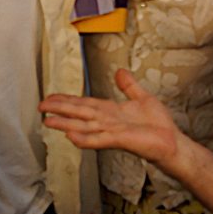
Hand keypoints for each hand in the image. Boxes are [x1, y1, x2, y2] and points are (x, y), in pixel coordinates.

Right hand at [41, 68, 179, 164]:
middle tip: (40, 106)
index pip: (84, 104)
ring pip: (84, 126)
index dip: (67, 100)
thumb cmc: (158, 125)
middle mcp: (108, 121)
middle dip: (60, 109)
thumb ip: (129, 86)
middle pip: (79, 113)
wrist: (171, 142)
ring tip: (48, 121)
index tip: (50, 97)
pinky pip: (100, 139)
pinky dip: (85, 138)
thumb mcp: (143, 98)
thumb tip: (119, 71)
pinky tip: (70, 136)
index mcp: (111, 111)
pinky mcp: (121, 140)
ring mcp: (112, 131)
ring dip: (66, 124)